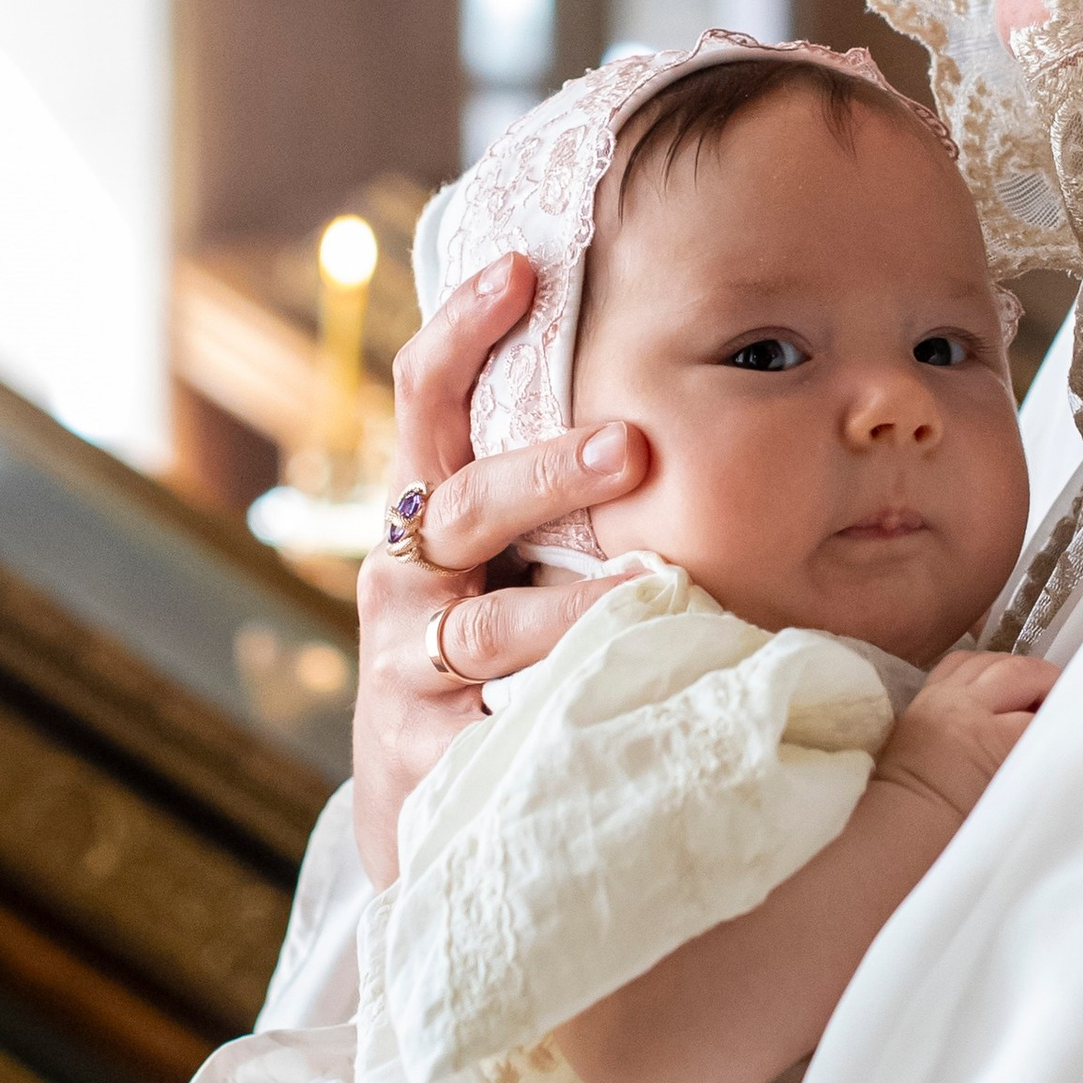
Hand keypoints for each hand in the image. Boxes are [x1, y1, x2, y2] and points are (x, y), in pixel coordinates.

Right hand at [352, 255, 649, 884]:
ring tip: (649, 598)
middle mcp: (406, 583)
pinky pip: (500, 736)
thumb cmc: (497, 665)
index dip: (465, 330)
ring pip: (488, 631)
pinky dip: (559, 724)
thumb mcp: (513, 570)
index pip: (429, 403)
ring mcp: (408, 675)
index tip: (523, 266)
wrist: (424, 815)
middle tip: (629, 443)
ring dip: (572, 610)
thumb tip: (677, 398)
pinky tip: (619, 717)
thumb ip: (563, 501)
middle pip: (466, 506)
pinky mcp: (426, 764)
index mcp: (430, 520)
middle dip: (544, 471)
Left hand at [870, 648, 1055, 831]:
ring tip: (1032, 692)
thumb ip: (1035, 758)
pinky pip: (961, 663)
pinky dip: (985, 668)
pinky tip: (997, 685)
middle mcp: (964, 707)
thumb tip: (1059, 735)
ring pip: (992, 660)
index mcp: (988, 739)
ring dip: (1017, 671)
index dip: (1064, 721)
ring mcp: (942, 696)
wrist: (906, 825)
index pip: (1041, 717)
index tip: (1077, 729)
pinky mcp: (926, 695)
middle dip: (1048, 684)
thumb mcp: (1010, 793)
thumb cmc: (961, 823)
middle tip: (1062, 703)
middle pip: (1021, 672)